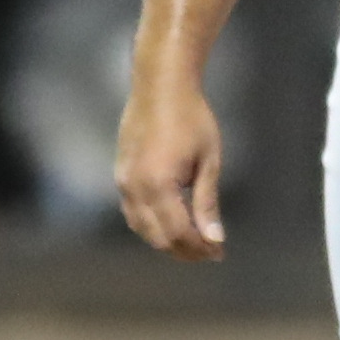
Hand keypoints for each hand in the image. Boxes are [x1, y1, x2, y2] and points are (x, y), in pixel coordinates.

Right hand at [115, 74, 227, 260]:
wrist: (160, 87)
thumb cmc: (192, 119)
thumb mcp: (208, 161)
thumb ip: (207, 202)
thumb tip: (215, 238)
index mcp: (159, 184)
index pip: (179, 232)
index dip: (200, 248)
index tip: (219, 252)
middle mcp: (135, 188)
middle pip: (158, 237)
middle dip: (185, 250)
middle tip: (211, 250)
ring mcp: (123, 183)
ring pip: (142, 229)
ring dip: (167, 240)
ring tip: (194, 241)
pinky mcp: (120, 176)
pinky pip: (133, 213)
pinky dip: (151, 226)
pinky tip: (172, 224)